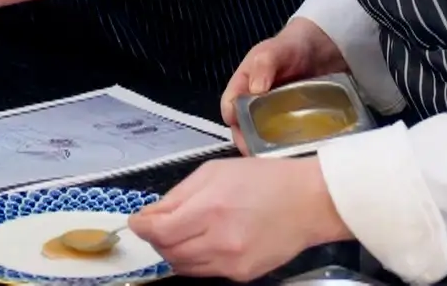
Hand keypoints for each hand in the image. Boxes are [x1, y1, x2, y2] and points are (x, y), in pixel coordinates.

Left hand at [128, 158, 351, 280]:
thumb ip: (178, 195)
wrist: (308, 202)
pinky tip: (206, 242)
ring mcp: (231, 263)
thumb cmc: (263, 179)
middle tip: (160, 224)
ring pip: (183, 267)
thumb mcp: (214, 171)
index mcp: (210, 208)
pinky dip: (196, 259)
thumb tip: (149, 216)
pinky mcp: (242, 276)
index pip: (159, 231)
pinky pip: (205, 272)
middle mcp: (219, 241)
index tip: (138, 221)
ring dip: (174, 251)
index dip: (142, 227)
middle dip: (157, 238)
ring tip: (183, 233)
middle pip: (168, 252)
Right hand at [221, 18, 348, 150]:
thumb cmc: (290, 47)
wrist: (322, 48)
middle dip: (250, 143)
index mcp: (243, 86)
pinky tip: (297, 153)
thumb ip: (263, 66)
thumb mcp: (273, 51)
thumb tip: (255, 90)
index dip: (234, 123)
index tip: (244, 136)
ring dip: (268, 149)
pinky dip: (288, 147)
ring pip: (264, 138)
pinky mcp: (292, 124)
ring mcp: (273, 117)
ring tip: (280, 158)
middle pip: (244, 129)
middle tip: (263, 154)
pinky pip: (286, 139)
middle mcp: (254, 104)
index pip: (230, 108)